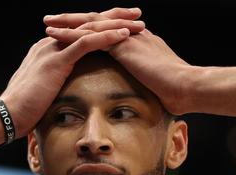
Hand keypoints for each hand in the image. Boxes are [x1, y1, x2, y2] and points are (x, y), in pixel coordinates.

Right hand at [0, 31, 132, 137]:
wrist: (7, 115)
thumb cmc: (25, 109)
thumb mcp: (45, 91)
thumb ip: (56, 84)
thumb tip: (68, 91)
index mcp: (50, 49)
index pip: (81, 32)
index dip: (104, 27)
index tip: (125, 26)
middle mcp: (52, 43)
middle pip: (89, 25)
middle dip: (115, 18)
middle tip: (138, 14)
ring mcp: (54, 50)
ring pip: (91, 30)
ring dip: (117, 25)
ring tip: (138, 23)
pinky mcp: (57, 61)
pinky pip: (86, 44)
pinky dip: (107, 38)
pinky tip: (124, 35)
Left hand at [45, 10, 192, 114]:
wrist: (186, 87)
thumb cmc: (177, 93)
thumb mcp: (158, 84)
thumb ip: (147, 83)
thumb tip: (145, 94)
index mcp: (139, 43)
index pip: (111, 32)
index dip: (92, 31)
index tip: (75, 32)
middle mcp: (132, 35)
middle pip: (98, 22)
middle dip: (75, 21)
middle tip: (54, 19)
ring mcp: (128, 37)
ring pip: (92, 24)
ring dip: (68, 23)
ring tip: (48, 22)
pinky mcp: (123, 44)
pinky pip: (92, 36)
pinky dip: (72, 35)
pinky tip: (56, 34)